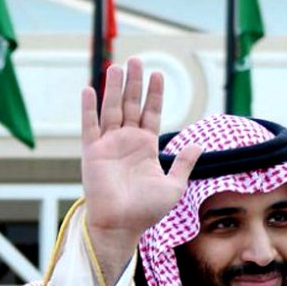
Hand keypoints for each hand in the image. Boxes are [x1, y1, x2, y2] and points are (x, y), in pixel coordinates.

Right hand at [80, 58, 201, 283]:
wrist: (122, 226)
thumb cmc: (146, 211)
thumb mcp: (173, 186)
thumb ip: (183, 164)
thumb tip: (198, 145)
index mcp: (145, 147)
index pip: (150, 113)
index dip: (154, 94)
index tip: (158, 73)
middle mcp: (126, 142)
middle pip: (131, 105)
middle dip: (135, 83)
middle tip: (137, 59)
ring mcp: (108, 145)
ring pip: (112, 109)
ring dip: (114, 88)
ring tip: (117, 66)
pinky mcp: (92, 153)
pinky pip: (89, 126)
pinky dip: (88, 108)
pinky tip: (89, 89)